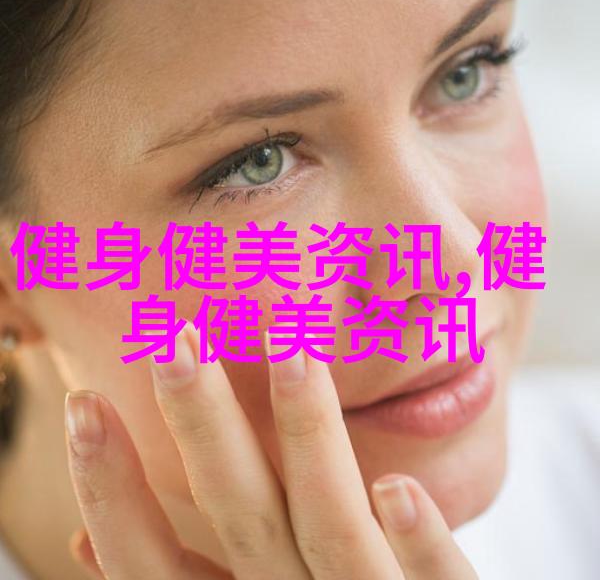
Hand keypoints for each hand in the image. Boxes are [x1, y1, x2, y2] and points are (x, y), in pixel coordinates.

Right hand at [65, 323, 478, 578]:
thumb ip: (180, 576)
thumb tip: (83, 546)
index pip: (150, 563)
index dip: (109, 489)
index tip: (84, 401)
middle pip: (239, 515)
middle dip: (202, 425)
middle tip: (176, 339)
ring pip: (331, 527)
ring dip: (310, 437)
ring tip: (294, 353)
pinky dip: (419, 542)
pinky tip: (398, 484)